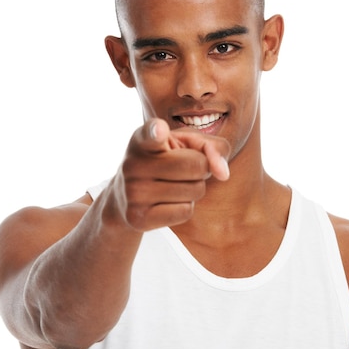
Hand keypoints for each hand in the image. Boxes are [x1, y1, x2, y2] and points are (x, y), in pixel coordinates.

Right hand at [113, 118, 229, 230]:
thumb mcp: (184, 144)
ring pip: (194, 191)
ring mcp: (133, 193)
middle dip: (201, 169)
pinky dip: (185, 207)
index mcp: (142, 139)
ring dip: (194, 189)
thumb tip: (223, 173)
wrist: (125, 198)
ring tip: (172, 185)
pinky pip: (185, 212)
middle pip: (196, 166)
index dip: (156, 131)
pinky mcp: (137, 218)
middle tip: (183, 170)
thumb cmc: (164, 162)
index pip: (150, 134)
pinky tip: (167, 202)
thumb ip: (211, 146)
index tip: (159, 130)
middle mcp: (133, 164)